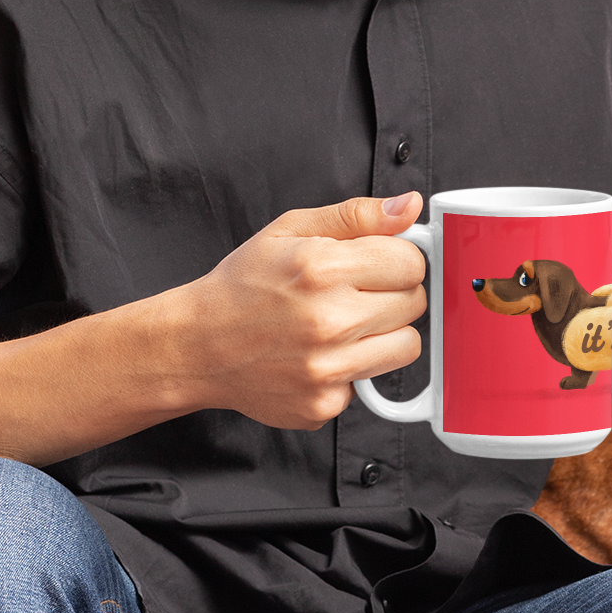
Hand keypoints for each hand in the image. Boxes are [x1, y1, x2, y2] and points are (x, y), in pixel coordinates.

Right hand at [174, 191, 426, 428]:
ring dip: (385, 334)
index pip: (411, 263)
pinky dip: (353, 369)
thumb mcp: (291, 230)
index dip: (396, 259)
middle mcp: (328, 321)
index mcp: (322, 269)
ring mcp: (326, 369)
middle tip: (355, 294)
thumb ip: (357, 216)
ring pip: (407, 347)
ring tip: (345, 324)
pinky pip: (370, 382)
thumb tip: (409, 208)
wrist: (197, 345)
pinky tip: (322, 355)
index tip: (376, 264)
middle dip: (393, 294)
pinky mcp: (323, 404)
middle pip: (414, 304)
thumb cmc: (242, 286)